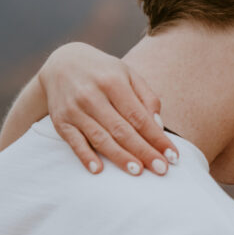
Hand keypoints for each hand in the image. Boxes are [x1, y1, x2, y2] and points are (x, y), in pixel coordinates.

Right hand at [40, 42, 178, 174]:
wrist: (62, 63)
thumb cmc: (104, 73)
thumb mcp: (128, 75)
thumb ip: (147, 98)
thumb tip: (159, 126)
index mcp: (113, 82)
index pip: (139, 117)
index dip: (157, 138)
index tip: (172, 156)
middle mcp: (92, 95)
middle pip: (122, 130)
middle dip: (143, 152)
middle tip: (161, 169)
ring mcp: (74, 109)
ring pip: (100, 138)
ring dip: (120, 157)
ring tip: (138, 172)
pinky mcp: (61, 121)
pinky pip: (74, 142)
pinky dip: (85, 156)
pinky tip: (98, 169)